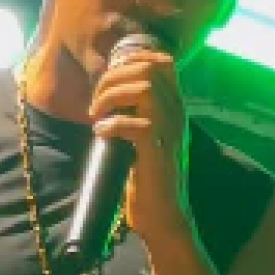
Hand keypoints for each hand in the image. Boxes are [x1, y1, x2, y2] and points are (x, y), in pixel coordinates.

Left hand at [89, 50, 192, 248]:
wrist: (164, 215)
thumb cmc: (150, 178)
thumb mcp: (148, 138)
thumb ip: (138, 114)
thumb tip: (110, 94)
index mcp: (175, 108)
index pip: (163, 62)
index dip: (132, 59)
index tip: (109, 76)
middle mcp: (177, 115)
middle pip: (148, 69)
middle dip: (113, 78)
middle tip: (97, 102)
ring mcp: (169, 132)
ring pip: (144, 90)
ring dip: (111, 97)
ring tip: (97, 116)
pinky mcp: (157, 152)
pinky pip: (135, 124)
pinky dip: (112, 124)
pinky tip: (102, 134)